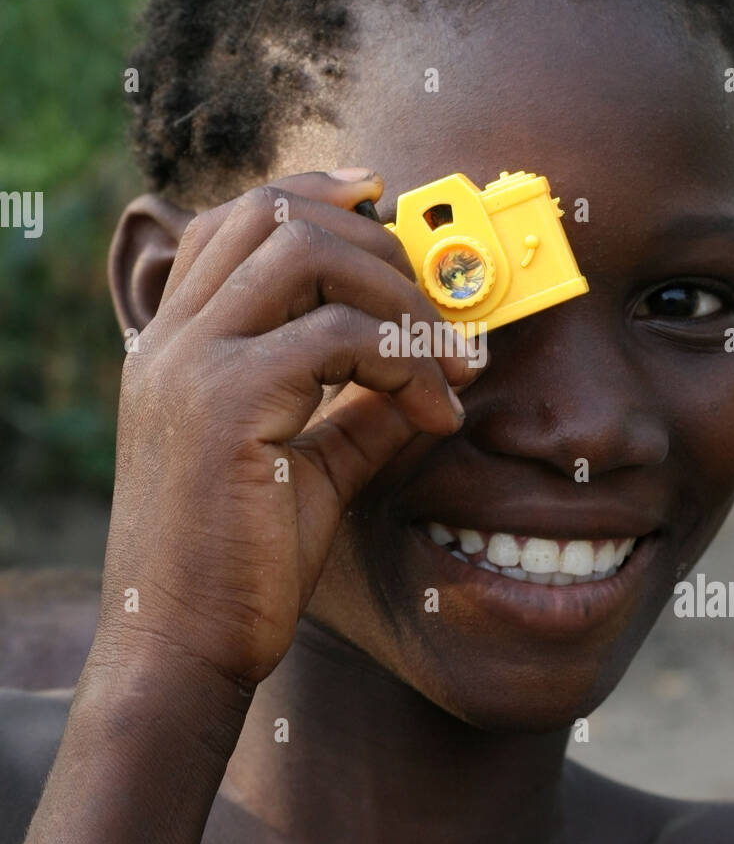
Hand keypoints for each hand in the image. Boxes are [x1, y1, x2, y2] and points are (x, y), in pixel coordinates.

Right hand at [96, 170, 482, 685]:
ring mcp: (190, 365)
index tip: (385, 202)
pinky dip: (404, 361)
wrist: (182, 650)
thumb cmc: (241, 562)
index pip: (236, 220)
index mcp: (178, 344)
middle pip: (276, 216)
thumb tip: (433, 364)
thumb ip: (361, 405)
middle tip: (444, 312)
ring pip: (305, 253)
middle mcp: (173, 340)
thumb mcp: (310, 464)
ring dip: (398, 295)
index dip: (315, 193)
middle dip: (380, 244)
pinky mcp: (224, 406)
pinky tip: (435, 413)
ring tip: (450, 360)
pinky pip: (335, 336)